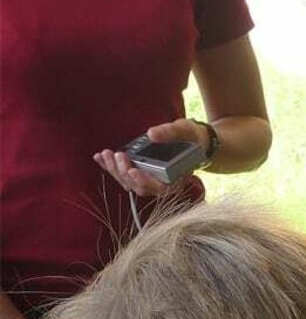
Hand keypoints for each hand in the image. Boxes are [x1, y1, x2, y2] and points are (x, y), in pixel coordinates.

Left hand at [93, 118, 208, 196]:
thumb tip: (151, 134)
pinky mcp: (142, 171)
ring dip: (115, 171)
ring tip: (105, 154)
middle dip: (125, 173)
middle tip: (117, 155)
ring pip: (130, 183)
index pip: (161, 188)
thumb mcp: (184, 130)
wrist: (193, 139)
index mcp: (178, 177)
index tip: (133, 171)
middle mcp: (163, 182)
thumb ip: (170, 132)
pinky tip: (99, 157)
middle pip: (141, 187)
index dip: (146, 182)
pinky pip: (125, 174)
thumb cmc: (191, 136)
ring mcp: (151, 178)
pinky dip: (110, 167)